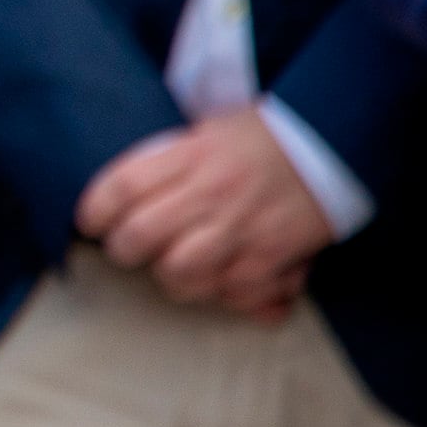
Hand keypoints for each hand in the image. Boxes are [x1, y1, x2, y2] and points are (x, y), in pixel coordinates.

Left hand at [75, 109, 332, 323]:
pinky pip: (232, 294)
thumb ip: (166, 163)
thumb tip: (120, 201)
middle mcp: (212, 193)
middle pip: (139, 237)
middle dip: (124, 250)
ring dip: (172, 276)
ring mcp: (244, 229)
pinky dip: (224, 294)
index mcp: (191, 155)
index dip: (94, 212)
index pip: (121, 188)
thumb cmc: (261, 137)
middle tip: (131, 247)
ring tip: (180, 266)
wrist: (334, 140)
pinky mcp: (275, 258)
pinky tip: (226, 278)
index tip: (92, 222)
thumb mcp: (205, 132)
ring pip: (179, 274)